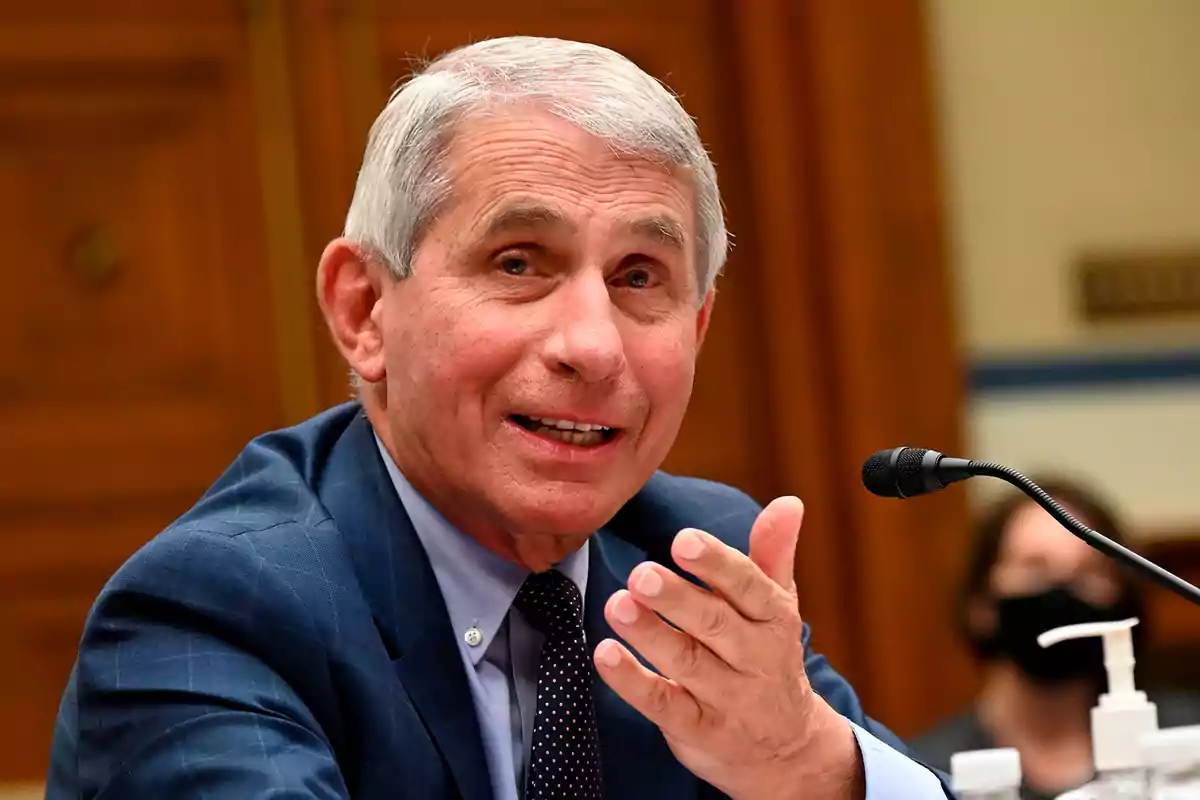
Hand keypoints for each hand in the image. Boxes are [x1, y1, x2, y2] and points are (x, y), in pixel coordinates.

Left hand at [593, 497, 863, 799]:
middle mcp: (754, 659)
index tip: (683, 539)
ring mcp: (727, 699)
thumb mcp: (777, 605)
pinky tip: (606, 654)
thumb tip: (788, 502)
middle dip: (677, 599)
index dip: (716, 563)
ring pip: (686, 663)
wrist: (786, 750)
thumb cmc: (769, 659)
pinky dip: (633, 682)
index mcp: (773, 619)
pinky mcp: (699, 730)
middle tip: (641, 574)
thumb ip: (772, 553)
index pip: (748, 587)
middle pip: (715, 625)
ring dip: (649, 634)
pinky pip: (664, 705)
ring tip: (618, 605)